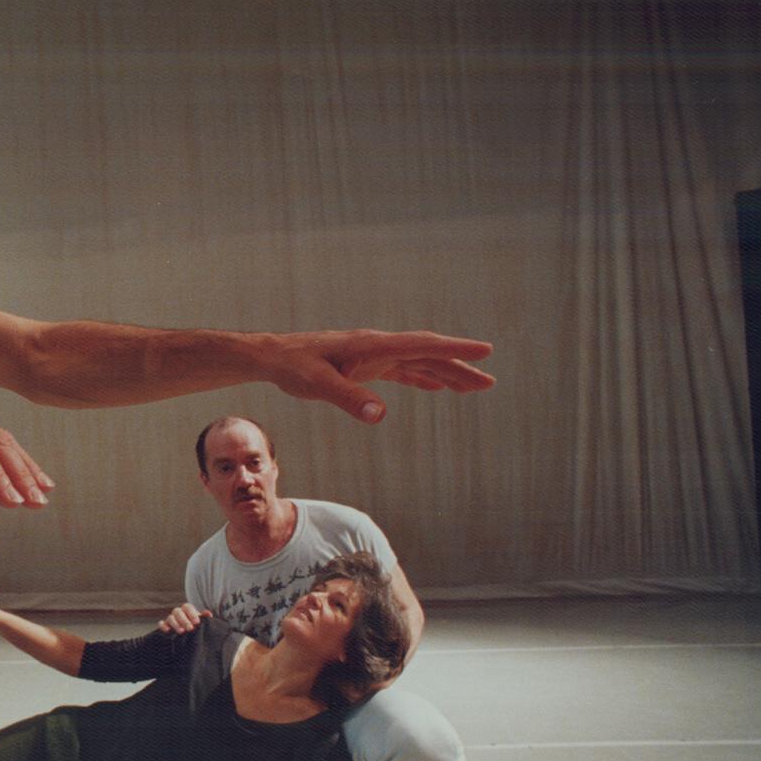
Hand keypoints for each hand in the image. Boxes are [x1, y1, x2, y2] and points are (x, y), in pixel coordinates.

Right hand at [157, 603, 209, 632]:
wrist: (189, 634)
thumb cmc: (195, 626)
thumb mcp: (201, 622)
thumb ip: (204, 617)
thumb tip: (209, 614)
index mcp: (187, 609)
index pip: (187, 607)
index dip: (191, 614)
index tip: (197, 622)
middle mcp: (178, 612)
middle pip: (178, 612)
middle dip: (184, 620)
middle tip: (191, 629)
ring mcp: (170, 618)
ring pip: (170, 618)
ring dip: (175, 624)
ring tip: (182, 632)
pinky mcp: (164, 625)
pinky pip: (161, 624)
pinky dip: (163, 626)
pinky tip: (168, 631)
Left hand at [270, 329, 493, 422]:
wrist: (272, 357)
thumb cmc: (293, 367)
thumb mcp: (319, 385)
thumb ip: (350, 398)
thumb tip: (381, 414)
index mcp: (372, 346)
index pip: (422, 346)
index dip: (454, 349)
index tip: (484, 351)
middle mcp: (377, 346)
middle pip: (427, 355)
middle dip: (459, 367)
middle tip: (488, 381)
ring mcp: (372, 354)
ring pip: (417, 362)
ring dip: (445, 373)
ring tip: (473, 386)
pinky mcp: (364, 364)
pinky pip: (400, 370)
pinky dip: (420, 377)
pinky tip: (435, 387)